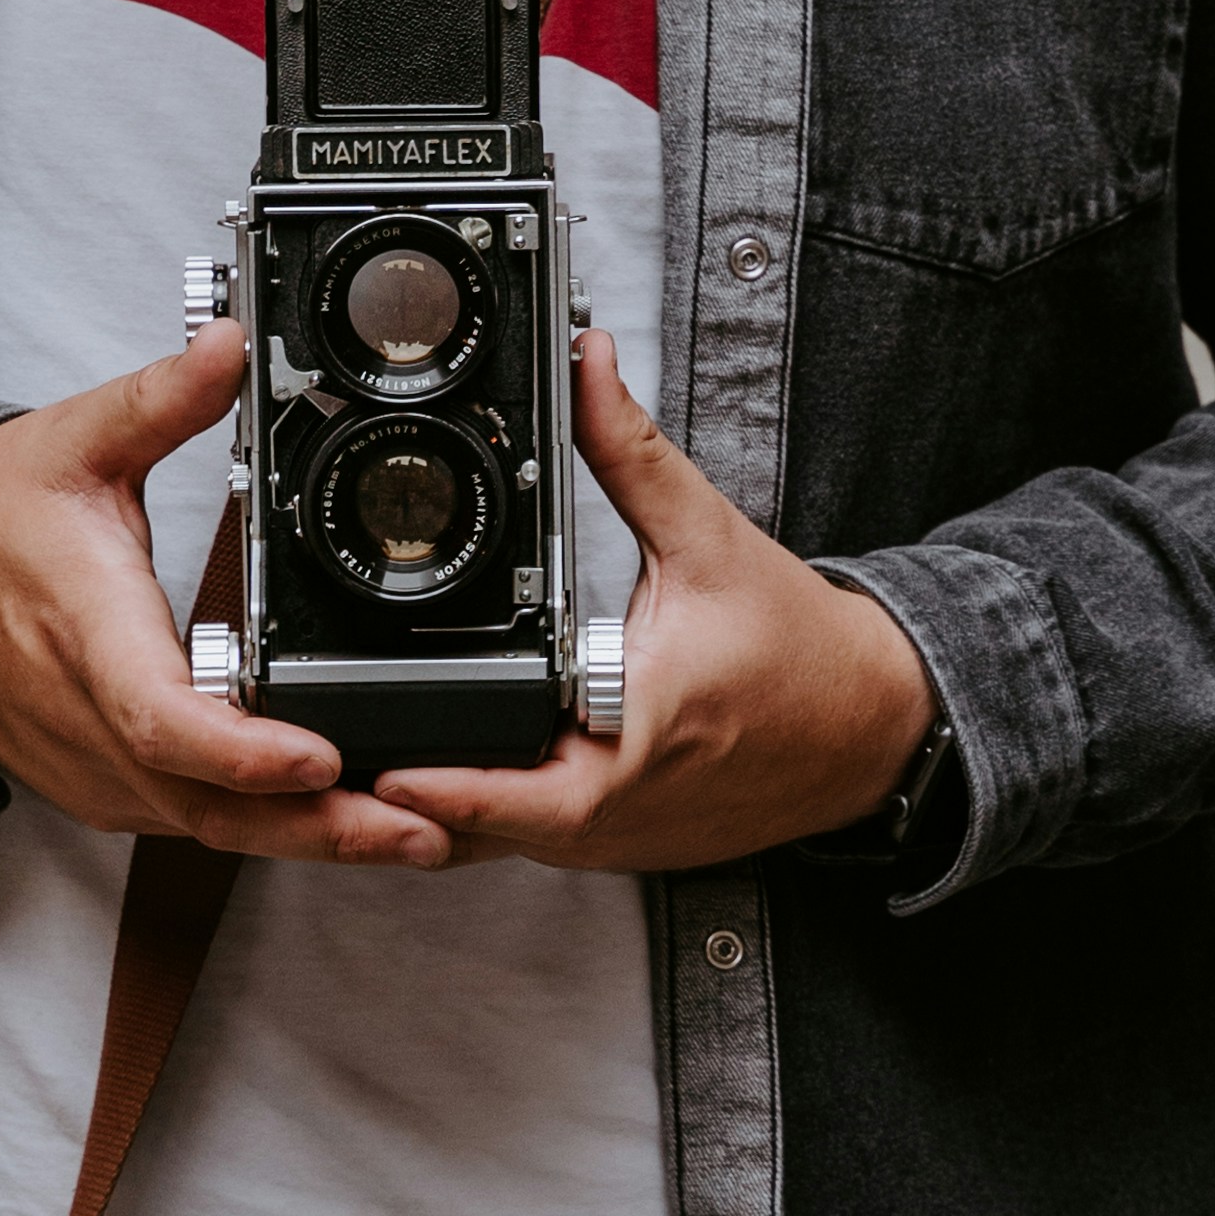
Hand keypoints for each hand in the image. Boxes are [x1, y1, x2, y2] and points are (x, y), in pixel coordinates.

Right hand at [0, 327, 453, 864]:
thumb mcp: (73, 437)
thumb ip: (160, 399)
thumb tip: (230, 342)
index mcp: (86, 633)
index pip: (163, 719)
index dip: (243, 752)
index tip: (320, 757)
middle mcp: (86, 722)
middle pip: (208, 806)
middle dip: (316, 826)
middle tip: (419, 833)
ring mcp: (91, 770)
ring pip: (207, 830)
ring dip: (304, 839)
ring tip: (411, 835)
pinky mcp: (99, 790)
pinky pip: (189, 826)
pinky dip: (262, 830)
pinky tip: (337, 822)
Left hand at [381, 335, 934, 874]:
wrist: (874, 726)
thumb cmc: (801, 649)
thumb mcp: (709, 540)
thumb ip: (631, 453)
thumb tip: (584, 366)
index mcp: (631, 744)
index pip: (493, 791)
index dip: (418, 775)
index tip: (363, 752)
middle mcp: (616, 813)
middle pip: (468, 827)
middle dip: (403, 788)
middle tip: (339, 737)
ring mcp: (617, 844)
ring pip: (493, 842)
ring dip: (441, 803)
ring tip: (384, 743)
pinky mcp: (623, 848)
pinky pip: (532, 841)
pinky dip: (492, 808)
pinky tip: (466, 757)